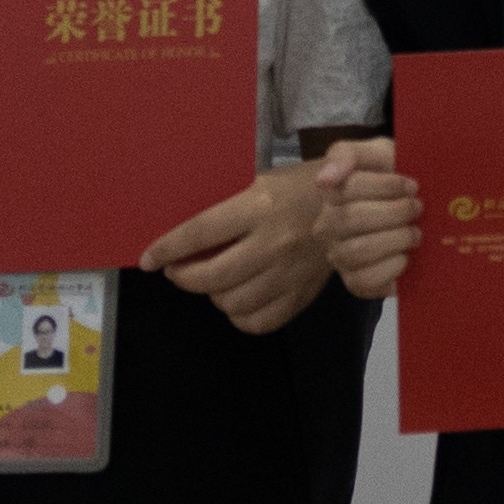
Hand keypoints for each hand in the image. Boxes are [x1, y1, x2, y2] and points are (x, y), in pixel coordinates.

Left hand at [147, 161, 343, 337]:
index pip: (200, 233)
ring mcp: (289, 273)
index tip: (149, 259)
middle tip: (176, 271)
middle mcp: (273, 242)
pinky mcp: (302, 295)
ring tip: (211, 282)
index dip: (168, 249)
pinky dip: (240, 316)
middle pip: (212, 275)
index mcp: (260, 205)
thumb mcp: (261, 182)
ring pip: (232, 302)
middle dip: (183, 276)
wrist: (355, 205)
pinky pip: (259, 322)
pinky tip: (236, 299)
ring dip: (212, 295)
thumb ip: (227, 209)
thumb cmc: (300, 187)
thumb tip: (185, 237)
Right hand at [313, 138, 419, 300]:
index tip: (412, 185)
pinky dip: (391, 270)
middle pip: (353, 219)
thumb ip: (348, 154)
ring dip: (395, 240)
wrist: (404, 208)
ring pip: (357, 251)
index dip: (387, 186)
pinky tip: (405, 258)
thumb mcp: (376, 152)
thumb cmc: (388, 177)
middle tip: (417, 208)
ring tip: (415, 234)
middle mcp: (328, 226)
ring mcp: (338, 255)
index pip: (350, 187)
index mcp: (332, 192)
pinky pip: (365, 282)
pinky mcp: (353, 282)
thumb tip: (324, 180)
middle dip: (394, 212)